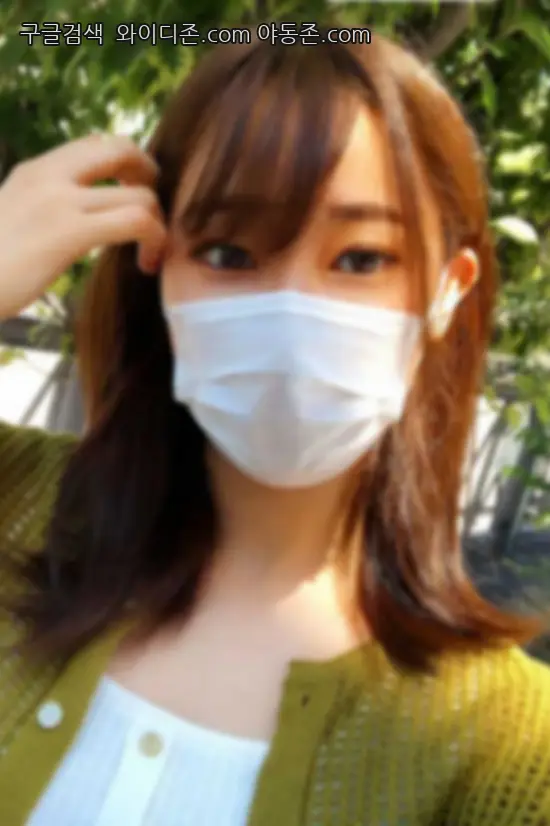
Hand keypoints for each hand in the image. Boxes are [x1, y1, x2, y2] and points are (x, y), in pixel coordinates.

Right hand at [0, 133, 167, 319]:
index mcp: (35, 171)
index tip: (132, 195)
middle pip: (120, 147)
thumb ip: (47, 207)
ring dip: (158, 223)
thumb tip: (81, 217)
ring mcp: (59, 201)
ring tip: (150, 251)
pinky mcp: (70, 232)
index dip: (126, 163)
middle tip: (152, 211)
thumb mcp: (16, 220)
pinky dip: (155, 240)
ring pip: (139, 192)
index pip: (95, 145)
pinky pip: (136, 221)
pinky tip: (146, 263)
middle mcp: (48, 175)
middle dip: (148, 174)